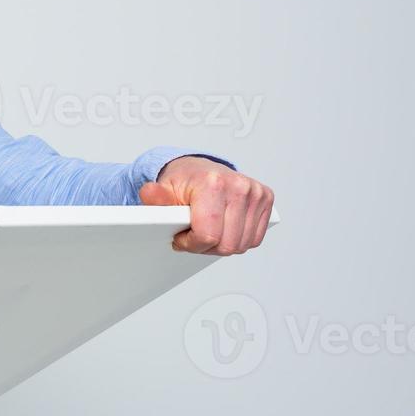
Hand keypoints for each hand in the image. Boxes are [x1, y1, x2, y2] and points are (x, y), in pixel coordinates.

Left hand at [138, 156, 273, 253]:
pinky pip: (254, 239)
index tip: (180, 237)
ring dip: (221, 245)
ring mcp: (255, 193)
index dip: (191, 244)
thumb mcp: (164, 190)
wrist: (199, 169)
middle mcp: (239, 186)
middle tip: (192, 236)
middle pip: (226, 245)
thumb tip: (149, 193)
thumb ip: (157, 198)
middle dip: (205, 247)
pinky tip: (222, 228)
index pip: (207, 235)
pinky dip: (237, 239)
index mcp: (213, 184)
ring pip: (241, 245)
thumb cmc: (183, 181)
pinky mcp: (265, 200)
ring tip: (206, 231)